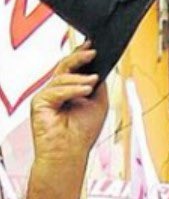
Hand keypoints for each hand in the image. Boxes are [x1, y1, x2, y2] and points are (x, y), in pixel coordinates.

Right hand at [31, 43, 106, 164]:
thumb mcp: (99, 105)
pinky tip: (85, 91)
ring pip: (62, 77)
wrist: (70, 152)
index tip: (92, 46)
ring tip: (92, 82)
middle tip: (92, 52)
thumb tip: (99, 69)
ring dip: (80, 79)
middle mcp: (57, 91)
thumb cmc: (83, 133)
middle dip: (79, 57)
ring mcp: (47, 95)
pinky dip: (73, 90)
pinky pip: (57, 89)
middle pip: (65, 67)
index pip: (74, 69)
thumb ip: (98, 86)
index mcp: (70, 91)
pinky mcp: (39, 101)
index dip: (81, 56)